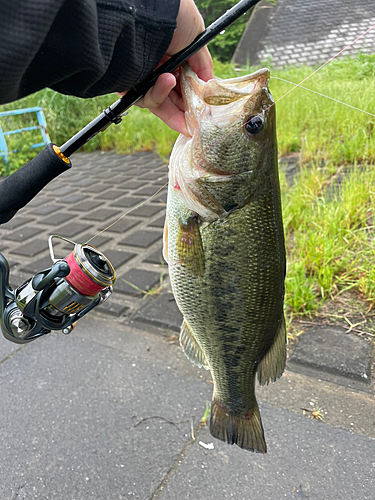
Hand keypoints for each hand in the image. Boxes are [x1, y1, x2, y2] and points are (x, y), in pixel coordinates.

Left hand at [118, 0, 212, 135]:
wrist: (145, 14)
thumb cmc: (171, 17)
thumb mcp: (196, 38)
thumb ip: (203, 66)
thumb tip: (210, 88)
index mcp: (173, 56)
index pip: (184, 84)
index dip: (195, 98)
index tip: (205, 111)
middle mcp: (158, 67)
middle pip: (173, 99)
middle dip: (186, 112)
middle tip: (197, 122)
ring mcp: (144, 77)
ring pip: (162, 103)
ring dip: (174, 101)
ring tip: (174, 81)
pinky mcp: (130, 86)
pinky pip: (147, 100)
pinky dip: (158, 94)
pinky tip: (166, 80)